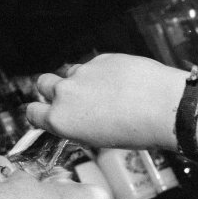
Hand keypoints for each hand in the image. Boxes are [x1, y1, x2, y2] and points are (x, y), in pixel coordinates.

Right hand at [25, 53, 186, 150]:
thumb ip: (79, 126)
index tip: (49, 114)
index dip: (41, 113)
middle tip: (75, 99)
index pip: (33, 113)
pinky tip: (122, 82)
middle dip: (53, 90)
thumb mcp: (100, 140)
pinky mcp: (101, 58)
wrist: (164, 107)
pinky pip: (95, 64)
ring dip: (80, 80)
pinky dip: (103, 72)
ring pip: (70, 72)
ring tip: (104, 92)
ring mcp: (82, 73)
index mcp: (62, 120)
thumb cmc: (138, 131)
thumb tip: (77, 120)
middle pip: (43, 84)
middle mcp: (65, 94)